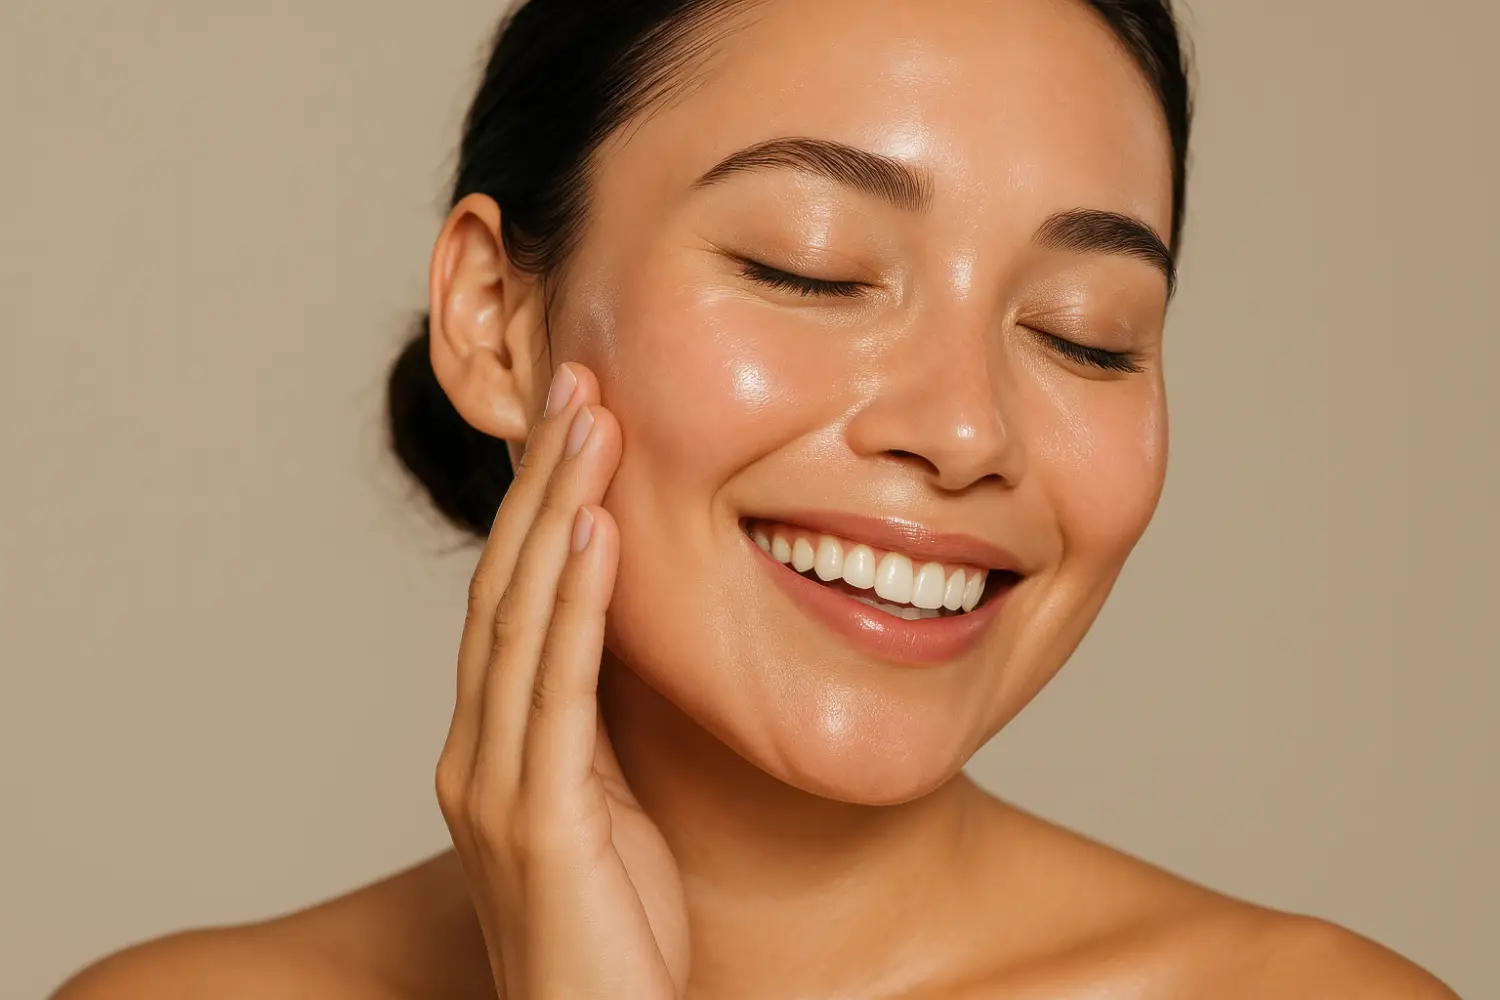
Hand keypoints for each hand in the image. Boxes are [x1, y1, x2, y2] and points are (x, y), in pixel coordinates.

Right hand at [435, 363, 689, 999]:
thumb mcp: (607, 810)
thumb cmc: (614, 935)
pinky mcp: (536, 816)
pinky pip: (556, 687)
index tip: (575, 422)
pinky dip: (575, 601)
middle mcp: (478, 752)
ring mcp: (498, 783)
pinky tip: (595, 531)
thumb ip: (596, 731)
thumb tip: (622, 646)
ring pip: (521, 618)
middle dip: (542, 480)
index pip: (512, 601)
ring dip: (556, 511)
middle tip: (576, 381)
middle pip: (506, 586)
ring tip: (588, 420)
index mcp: (495, 746)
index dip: (540, 507)